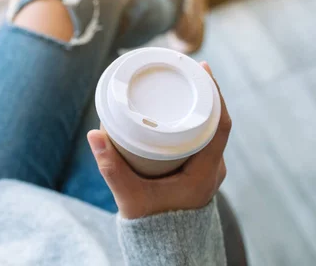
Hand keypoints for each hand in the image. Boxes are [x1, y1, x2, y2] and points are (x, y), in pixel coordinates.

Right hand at [87, 62, 231, 218]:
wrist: (166, 250)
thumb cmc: (152, 226)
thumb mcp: (129, 196)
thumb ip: (110, 167)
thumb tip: (94, 134)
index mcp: (205, 173)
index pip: (221, 125)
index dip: (216, 94)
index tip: (203, 69)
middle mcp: (213, 169)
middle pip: (217, 121)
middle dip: (204, 93)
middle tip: (186, 68)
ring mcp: (208, 170)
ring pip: (211, 130)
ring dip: (200, 106)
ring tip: (183, 83)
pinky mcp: (199, 171)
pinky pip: (204, 138)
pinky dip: (195, 120)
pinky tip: (182, 108)